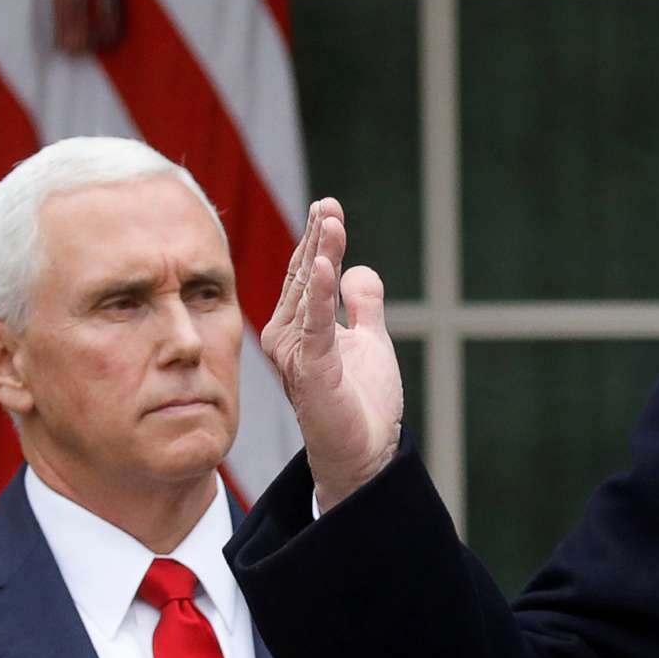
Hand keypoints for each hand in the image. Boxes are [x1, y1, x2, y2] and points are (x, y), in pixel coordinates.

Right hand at [263, 196, 403, 509]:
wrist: (365, 454)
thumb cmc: (361, 403)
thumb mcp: (369, 342)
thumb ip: (364, 306)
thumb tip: (359, 268)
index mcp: (301, 327)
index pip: (309, 273)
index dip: (320, 239)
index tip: (330, 206)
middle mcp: (289, 337)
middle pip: (303, 275)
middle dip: (316, 237)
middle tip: (328, 203)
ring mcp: (297, 353)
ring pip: (307, 293)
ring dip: (319, 255)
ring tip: (331, 220)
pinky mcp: (312, 371)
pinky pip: (316, 326)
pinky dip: (319, 294)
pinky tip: (325, 265)